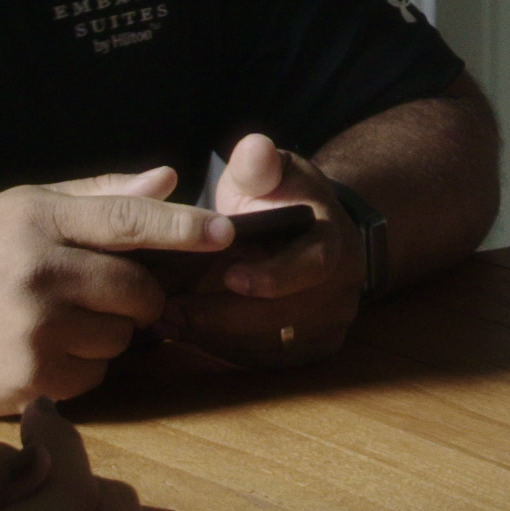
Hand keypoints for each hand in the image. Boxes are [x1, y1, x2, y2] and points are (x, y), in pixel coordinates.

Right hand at [0, 170, 228, 414]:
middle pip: (137, 289)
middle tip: (114, 296)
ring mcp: (32, 329)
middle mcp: (36, 271)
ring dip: (110, 334)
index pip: (127, 220)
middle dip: (142, 297)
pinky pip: (97, 376)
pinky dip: (85, 368)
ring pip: (122, 337)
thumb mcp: (29, 208)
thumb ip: (101, 196)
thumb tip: (169, 179)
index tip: (225, 233)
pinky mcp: (29, 378)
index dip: (183, 228)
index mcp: (39, 219)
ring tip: (64, 321)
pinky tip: (47, 351)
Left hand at [159, 133, 362, 367]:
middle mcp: (340, 288)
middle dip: (226, 317)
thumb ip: (258, 164)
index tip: (228, 276)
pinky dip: (227, 353)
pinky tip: (190, 337)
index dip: (273, 276)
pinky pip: (268, 362)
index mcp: (334, 240)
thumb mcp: (271, 172)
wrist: (312, 232)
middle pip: (287, 316)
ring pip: (273, 346)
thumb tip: (253, 148)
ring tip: (169, 323)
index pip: (314, 265)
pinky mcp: (311, 350)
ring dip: (219, 339)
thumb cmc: (281, 198)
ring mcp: (329, 324)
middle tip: (172, 311)